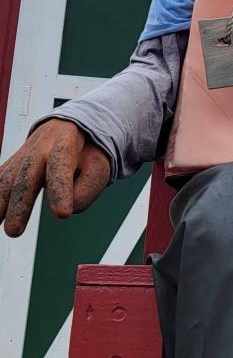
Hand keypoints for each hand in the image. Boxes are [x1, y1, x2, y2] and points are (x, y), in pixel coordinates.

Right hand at [0, 120, 110, 236]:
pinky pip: (0, 178)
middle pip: (27, 175)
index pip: (60, 164)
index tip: (62, 214)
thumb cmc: (86, 154)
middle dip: (19, 203)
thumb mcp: (99, 167)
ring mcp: (22, 155)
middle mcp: (39, 146)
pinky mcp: (12, 164)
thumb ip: (86, 191)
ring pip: (7, 177)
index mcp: (65, 142)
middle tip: (13, 231)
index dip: (60, 188)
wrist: (71, 126)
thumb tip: (67, 209)